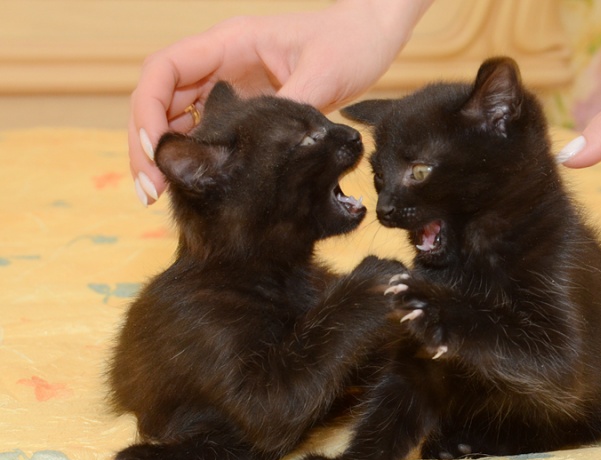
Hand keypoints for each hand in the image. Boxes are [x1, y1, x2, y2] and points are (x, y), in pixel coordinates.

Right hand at [128, 0, 432, 204]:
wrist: (371, 39)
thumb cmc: (350, 42)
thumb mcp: (323, 73)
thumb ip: (293, 106)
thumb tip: (267, 150)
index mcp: (229, 43)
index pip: (164, 70)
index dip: (147, 109)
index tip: (155, 150)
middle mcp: (220, 64)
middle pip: (160, 100)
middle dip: (148, 144)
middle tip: (150, 191)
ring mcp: (230, 86)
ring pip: (178, 119)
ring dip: (167, 155)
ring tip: (160, 195)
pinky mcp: (246, 108)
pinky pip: (208, 132)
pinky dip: (196, 158)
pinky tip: (195, 185)